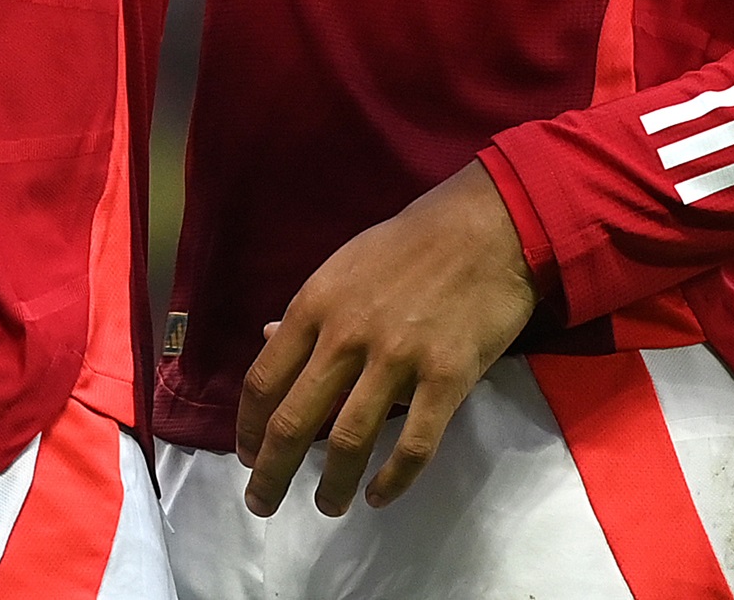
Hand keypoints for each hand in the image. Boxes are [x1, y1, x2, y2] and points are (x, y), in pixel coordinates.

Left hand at [237, 163, 536, 518]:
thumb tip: (267, 339)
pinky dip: (392, 481)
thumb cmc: (411, 244)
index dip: (247, 429)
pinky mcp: (446, 377)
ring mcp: (397, 359)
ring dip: (331, 486)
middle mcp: (347, 336)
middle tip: (263, 503)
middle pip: (293, 422)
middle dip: (271, 473)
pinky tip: (380, 496)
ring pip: (349, 442)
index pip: (263, 381)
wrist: (486, 227)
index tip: (247, 456)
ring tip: (327, 506)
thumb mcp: (344, 265)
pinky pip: (413, 445)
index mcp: (315, 305)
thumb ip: (308, 310)